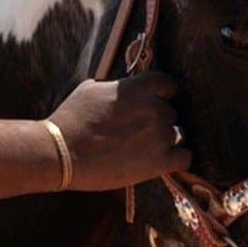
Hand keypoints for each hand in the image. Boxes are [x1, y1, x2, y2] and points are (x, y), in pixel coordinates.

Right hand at [46, 72, 189, 191]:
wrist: (62, 152)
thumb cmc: (72, 119)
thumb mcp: (92, 88)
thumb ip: (117, 87)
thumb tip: (125, 88)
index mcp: (139, 88)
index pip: (168, 84)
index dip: (162, 93)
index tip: (154, 101)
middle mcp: (155, 108)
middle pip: (171, 111)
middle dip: (158, 119)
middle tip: (139, 131)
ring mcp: (160, 135)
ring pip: (178, 133)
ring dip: (165, 139)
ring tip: (144, 148)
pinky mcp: (159, 162)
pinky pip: (185, 158)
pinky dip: (177, 159)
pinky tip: (163, 162)